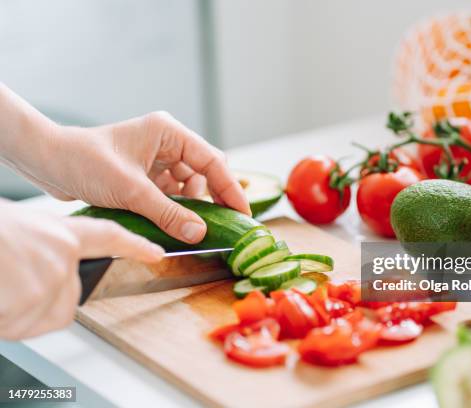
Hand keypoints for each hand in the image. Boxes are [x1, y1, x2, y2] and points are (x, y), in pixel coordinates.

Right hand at [0, 202, 163, 339]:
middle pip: (69, 300)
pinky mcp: (30, 301)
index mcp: (58, 232)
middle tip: (9, 285)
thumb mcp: (15, 230)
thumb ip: (41, 249)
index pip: (109, 237)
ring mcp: (48, 279)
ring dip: (14, 312)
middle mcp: (61, 255)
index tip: (156, 252)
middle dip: (41, 304)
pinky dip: (2, 319)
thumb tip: (39, 269)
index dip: (134, 246)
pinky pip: (18, 326)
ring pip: (40, 316)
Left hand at [8, 107, 249, 243]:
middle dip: (212, 200)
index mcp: (168, 132)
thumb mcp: (131, 190)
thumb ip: (168, 213)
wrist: (47, 162)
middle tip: (223, 226)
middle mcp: (166, 143)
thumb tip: (200, 233)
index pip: (212, 161)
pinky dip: (174, 210)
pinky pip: (170, 195)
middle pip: (204, 174)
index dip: (231, 189)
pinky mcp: (145, 176)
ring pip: (188, 188)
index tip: (243, 213)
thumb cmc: (84, 161)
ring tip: (191, 228)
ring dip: (190, 208)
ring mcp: (156, 160)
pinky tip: (174, 224)